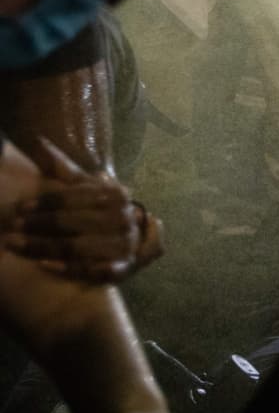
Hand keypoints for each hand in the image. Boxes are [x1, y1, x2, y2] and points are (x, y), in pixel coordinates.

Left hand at [0, 138, 163, 282]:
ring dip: (42, 247)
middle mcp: (123, 218)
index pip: (75, 197)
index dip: (46, 202)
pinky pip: (91, 271)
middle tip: (10, 227)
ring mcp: (124, 244)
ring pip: (76, 247)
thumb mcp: (84, 187)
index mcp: (115, 194)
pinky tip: (43, 265)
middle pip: (73, 222)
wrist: (132, 237)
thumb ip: (60, 169)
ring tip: (13, 245)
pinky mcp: (121, 268)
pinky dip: (68, 268)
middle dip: (39, 225)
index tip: (19, 207)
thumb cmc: (99, 210)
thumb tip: (37, 141)